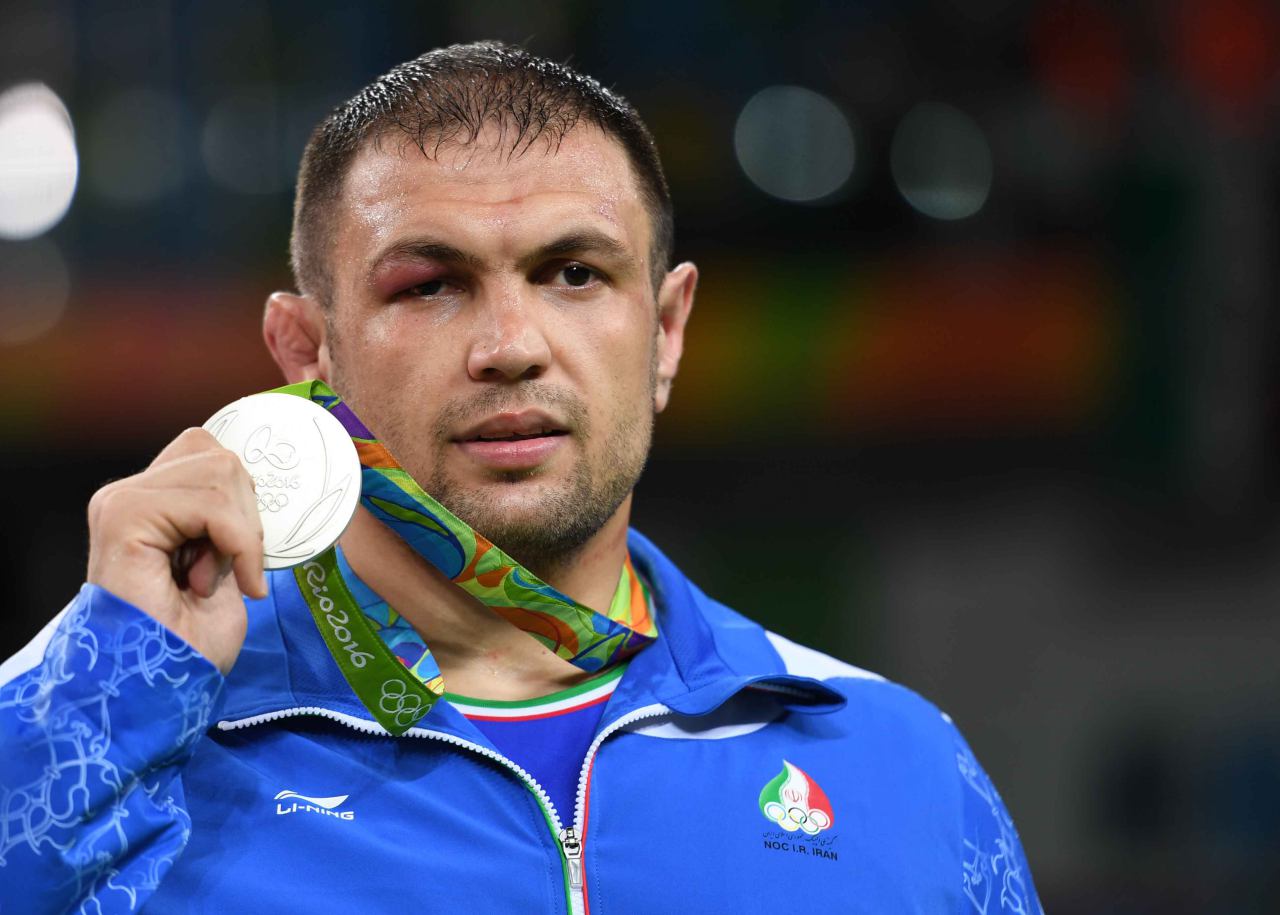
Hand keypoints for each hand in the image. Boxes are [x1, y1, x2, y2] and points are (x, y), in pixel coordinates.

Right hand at [86, 428, 266, 673]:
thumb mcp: (223, 563)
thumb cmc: (190, 642)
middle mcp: (126, 494)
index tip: (236, 558)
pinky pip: (213, 506)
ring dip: (238, 534)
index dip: (240, 502)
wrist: (155, 691)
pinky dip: (238, 546)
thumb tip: (254, 484)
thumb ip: (228, 518)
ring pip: (221, 473)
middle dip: (243, 516)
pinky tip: (215, 585)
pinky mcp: (125, 517)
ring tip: (208, 580)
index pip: (209, 453)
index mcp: (147, 503)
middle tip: (222, 571)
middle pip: (219, 456)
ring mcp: (121, 502)